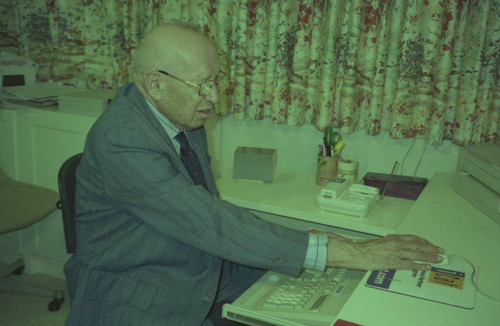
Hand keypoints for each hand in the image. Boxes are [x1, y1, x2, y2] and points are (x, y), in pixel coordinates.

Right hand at [316, 231, 443, 270]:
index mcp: (393, 238)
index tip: (431, 244)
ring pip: (417, 254)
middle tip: (440, 251)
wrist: (356, 253)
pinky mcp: (393, 262)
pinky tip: (427, 267)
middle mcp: (397, 243)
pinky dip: (420, 265)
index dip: (424, 242)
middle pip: (418, 246)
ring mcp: (396, 253)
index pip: (413, 238)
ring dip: (429, 256)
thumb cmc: (365, 248)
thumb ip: (389, 243)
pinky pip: (410, 264)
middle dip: (431, 249)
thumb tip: (396, 246)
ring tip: (438, 259)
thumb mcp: (379, 242)